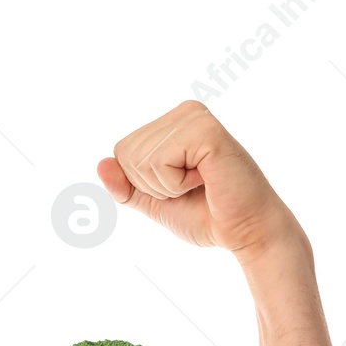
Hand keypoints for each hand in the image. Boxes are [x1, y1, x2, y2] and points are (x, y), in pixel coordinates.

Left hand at [97, 100, 301, 260]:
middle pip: (126, 153)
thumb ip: (126, 186)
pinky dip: (176, 183)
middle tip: (192, 188)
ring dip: (166, 186)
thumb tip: (100, 164)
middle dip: (153, 185)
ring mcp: (196, 117)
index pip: (121, 152)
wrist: (245, 232)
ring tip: (201, 183)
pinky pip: (159, 162)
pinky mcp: (206, 130)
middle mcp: (185, 112)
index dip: (142, 183)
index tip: (181, 187)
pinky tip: (206, 179)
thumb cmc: (207, 215)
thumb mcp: (155, 202)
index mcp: (173, 123)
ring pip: (140, 159)